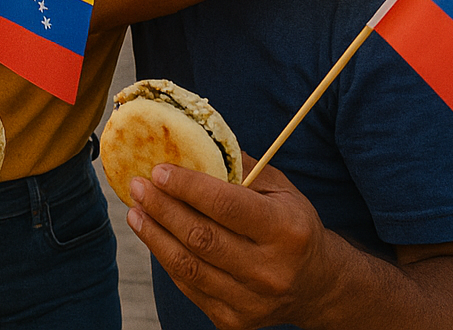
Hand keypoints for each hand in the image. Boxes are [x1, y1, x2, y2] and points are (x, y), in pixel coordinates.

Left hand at [125, 155, 341, 329]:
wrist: (317, 286)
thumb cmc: (291, 226)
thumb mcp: (282, 191)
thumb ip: (241, 169)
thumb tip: (193, 141)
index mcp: (287, 231)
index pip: (227, 206)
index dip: (187, 187)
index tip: (158, 170)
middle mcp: (271, 271)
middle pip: (201, 237)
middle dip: (162, 208)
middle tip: (138, 186)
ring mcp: (252, 302)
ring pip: (188, 266)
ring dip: (154, 235)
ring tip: (135, 211)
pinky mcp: (234, 321)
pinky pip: (188, 287)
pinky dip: (165, 259)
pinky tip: (153, 236)